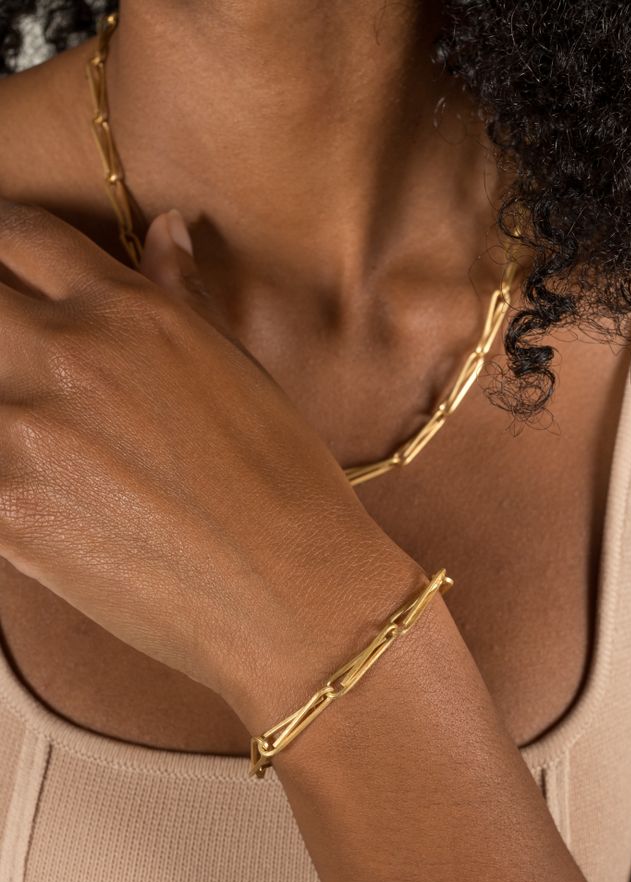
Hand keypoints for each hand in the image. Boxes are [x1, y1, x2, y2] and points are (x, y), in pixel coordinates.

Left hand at [0, 199, 417, 723]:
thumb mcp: (243, 370)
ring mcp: (23, 436)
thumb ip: (184, 293)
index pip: (20, 235)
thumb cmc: (287, 482)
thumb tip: (167, 228)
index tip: (7, 268)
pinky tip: (34, 474)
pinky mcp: (4, 512)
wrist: (291, 593)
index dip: (3, 242)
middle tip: (14, 348)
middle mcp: (67, 357)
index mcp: (132, 314)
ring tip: (34, 419)